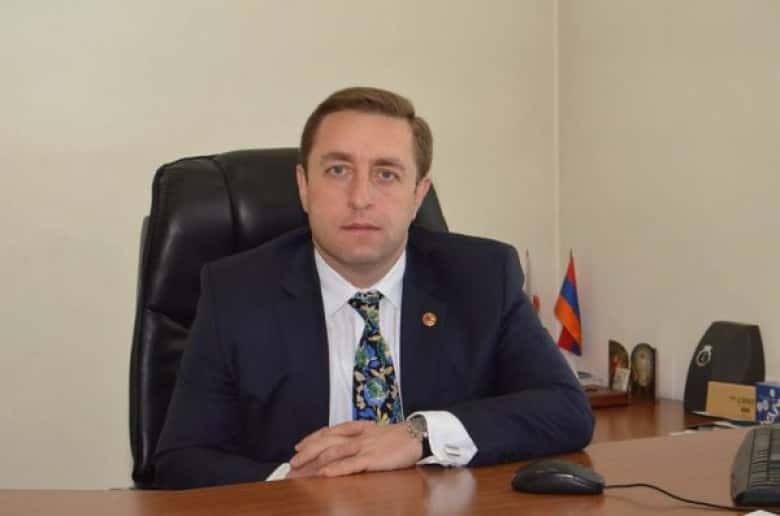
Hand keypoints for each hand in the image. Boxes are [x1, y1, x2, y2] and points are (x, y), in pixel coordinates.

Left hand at [289, 421, 421, 476]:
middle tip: (292, 462)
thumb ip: (360, 436)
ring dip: (314, 460)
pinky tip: (323, 473)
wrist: (418, 435)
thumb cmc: (398, 437)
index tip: (298, 446)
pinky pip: (350, 464)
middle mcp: (357, 436)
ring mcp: (364, 447)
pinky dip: (335, 468)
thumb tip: (345, 443)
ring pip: (333, 451)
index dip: (312, 438)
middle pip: (326, 440)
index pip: (329, 432)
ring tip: (299, 467)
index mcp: (358, 429)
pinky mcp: (372, 459)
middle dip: (307, 451)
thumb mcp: (376, 433)